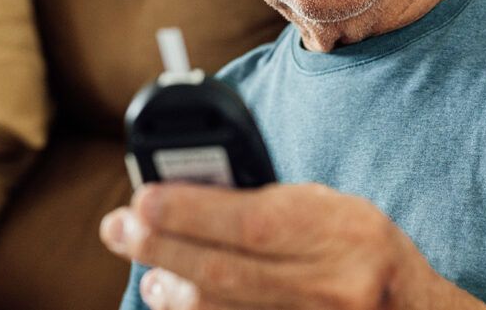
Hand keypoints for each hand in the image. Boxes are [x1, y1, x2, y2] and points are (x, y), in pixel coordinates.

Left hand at [100, 182, 485, 309]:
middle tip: (119, 227)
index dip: (191, 212)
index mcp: (342, 234)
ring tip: (151, 263)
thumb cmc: (366, 249)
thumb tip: (196, 191)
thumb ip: (273, 202)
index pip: (252, 222)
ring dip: (170, 286)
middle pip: (222, 272)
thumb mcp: (334, 208)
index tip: (144, 197)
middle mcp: (327, 286)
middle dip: (159, 246)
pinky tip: (176, 295)